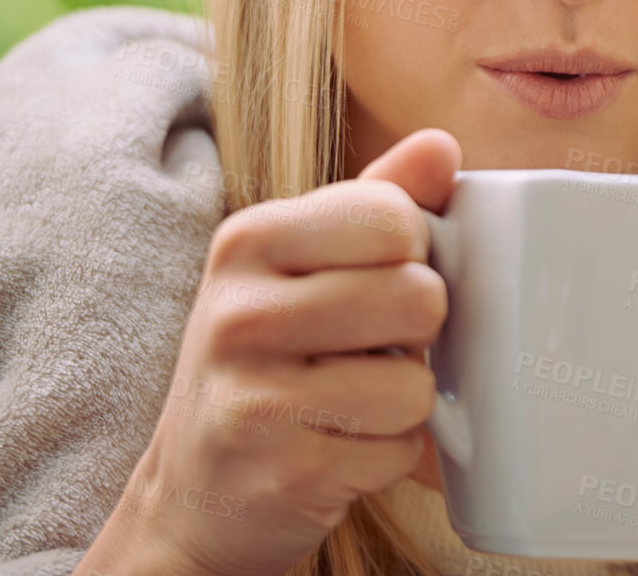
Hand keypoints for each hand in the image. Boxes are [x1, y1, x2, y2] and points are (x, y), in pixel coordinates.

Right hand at [77, 129, 460, 575]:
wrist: (196, 492)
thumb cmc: (270, 357)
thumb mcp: (306, 264)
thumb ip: (379, 199)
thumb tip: (441, 144)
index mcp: (249, 240)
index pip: (395, 218)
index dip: (415, 252)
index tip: (381, 275)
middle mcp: (239, 314)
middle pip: (417, 299)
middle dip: (418, 331)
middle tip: (374, 346)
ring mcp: (253, 399)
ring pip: (416, 385)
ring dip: (404, 401)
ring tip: (352, 399)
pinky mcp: (283, 474)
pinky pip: (399, 451)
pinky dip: (387, 454)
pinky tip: (339, 446)